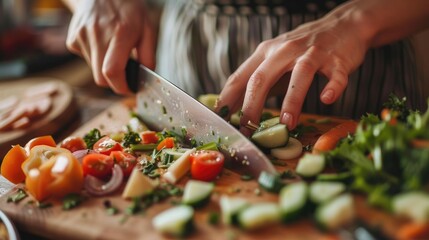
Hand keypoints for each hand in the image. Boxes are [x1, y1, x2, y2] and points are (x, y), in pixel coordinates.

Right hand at [66, 0, 155, 93]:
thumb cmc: (130, 10)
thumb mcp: (148, 29)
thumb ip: (148, 56)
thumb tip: (146, 79)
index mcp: (120, 33)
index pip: (112, 71)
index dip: (121, 87)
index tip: (129, 89)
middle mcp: (98, 34)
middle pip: (101, 78)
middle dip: (114, 82)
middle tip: (125, 75)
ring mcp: (82, 36)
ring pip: (93, 71)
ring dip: (105, 69)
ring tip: (113, 50)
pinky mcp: (72, 38)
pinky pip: (85, 60)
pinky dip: (95, 59)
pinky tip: (102, 44)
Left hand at [216, 2, 368, 132]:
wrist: (343, 26)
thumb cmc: (302, 49)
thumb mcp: (274, 60)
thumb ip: (257, 82)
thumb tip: (233, 109)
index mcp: (266, 53)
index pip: (240, 76)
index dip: (227, 98)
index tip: (220, 119)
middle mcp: (285, 51)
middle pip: (262, 77)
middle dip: (252, 105)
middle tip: (248, 128)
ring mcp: (312, 53)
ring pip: (299, 75)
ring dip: (291, 101)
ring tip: (286, 124)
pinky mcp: (337, 59)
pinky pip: (335, 75)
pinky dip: (332, 87)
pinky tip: (326, 99)